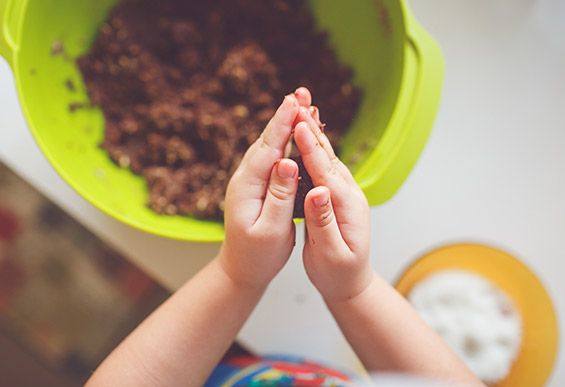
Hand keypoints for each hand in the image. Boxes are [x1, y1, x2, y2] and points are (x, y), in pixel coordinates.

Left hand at [218, 88, 311, 288]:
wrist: (241, 269)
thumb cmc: (258, 255)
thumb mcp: (271, 229)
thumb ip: (279, 196)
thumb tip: (288, 162)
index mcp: (246, 187)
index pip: (267, 149)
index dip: (282, 125)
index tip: (294, 103)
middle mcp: (244, 178)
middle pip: (266, 141)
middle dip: (284, 115)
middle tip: (300, 92)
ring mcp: (249, 180)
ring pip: (268, 146)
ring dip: (284, 124)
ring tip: (300, 104)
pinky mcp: (257, 185)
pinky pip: (272, 157)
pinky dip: (284, 141)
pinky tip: (294, 132)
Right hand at [293, 106, 372, 302]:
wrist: (351, 283)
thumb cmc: (338, 273)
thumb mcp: (330, 253)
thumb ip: (323, 222)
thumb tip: (318, 192)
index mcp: (347, 205)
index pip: (326, 171)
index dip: (311, 147)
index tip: (298, 124)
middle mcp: (349, 194)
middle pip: (328, 156)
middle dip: (313, 128)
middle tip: (300, 102)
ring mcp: (345, 193)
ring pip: (327, 157)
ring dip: (314, 133)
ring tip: (301, 110)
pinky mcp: (337, 196)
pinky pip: (324, 167)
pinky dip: (314, 149)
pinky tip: (304, 138)